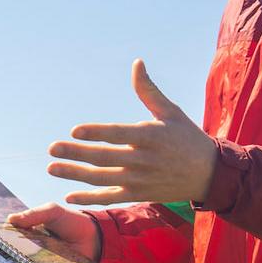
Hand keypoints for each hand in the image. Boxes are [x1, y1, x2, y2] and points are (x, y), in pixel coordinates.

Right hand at [6, 202, 100, 260]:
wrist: (95, 238)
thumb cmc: (72, 222)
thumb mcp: (52, 211)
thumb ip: (33, 214)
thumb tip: (10, 219)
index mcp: (31, 229)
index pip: (12, 231)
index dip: (0, 231)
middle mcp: (32, 245)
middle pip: (13, 247)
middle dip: (3, 245)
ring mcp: (40, 258)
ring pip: (22, 261)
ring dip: (14, 258)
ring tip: (5, 253)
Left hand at [46, 60, 219, 204]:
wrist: (210, 174)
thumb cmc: (188, 137)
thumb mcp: (171, 111)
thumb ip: (148, 90)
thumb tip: (136, 63)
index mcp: (151, 136)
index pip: (118, 134)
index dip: (96, 133)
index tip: (74, 130)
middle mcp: (143, 160)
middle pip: (104, 158)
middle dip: (76, 154)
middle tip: (51, 149)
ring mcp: (140, 180)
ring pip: (102, 179)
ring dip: (75, 175)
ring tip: (52, 168)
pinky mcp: (139, 194)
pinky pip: (111, 198)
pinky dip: (90, 198)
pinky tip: (69, 196)